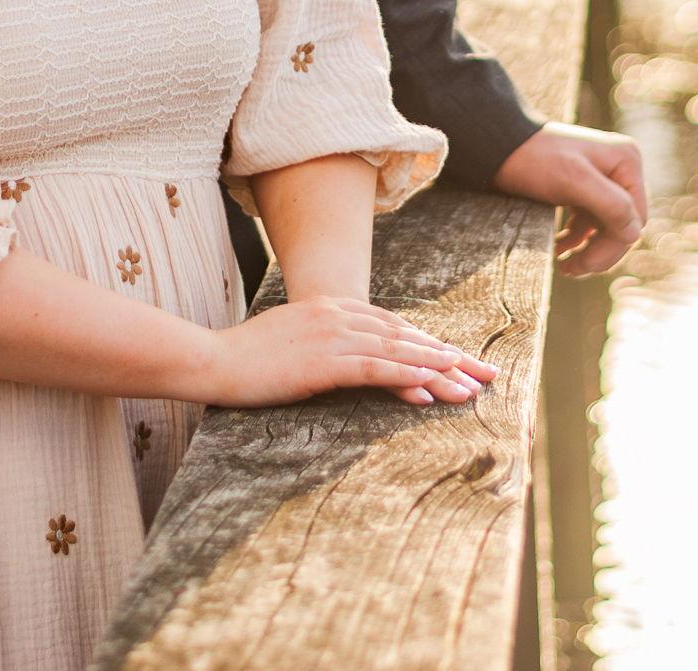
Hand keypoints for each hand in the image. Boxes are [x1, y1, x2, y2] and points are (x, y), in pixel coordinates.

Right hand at [198, 297, 497, 408]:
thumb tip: (350, 360)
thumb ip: (324, 343)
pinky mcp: (323, 361)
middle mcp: (337, 314)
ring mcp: (331, 335)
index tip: (460, 360)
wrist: (213, 360)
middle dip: (448, 355)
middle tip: (484, 373)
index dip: (429, 343)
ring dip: (438, 369)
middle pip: (405, 334)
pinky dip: (407, 376)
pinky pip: (375, 368)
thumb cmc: (248, 358)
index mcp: (331, 308)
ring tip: (470, 386)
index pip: (393, 325)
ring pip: (398, 350)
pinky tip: (430, 389)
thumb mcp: (292, 342)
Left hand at [491, 122, 647, 275]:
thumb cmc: (534, 159)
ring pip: (606, 227)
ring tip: (564, 266)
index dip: (613, 246)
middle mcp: (619, 167)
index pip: (634, 218)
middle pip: (622, 224)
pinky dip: (577, 238)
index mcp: (626, 161)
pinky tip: (560, 249)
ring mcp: (601, 178)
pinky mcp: (582, 187)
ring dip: (588, 249)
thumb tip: (634, 234)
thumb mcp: (573, 181)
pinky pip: (589, 221)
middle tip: (570, 270)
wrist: (496, 145)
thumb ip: (610, 205)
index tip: (584, 264)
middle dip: (599, 251)